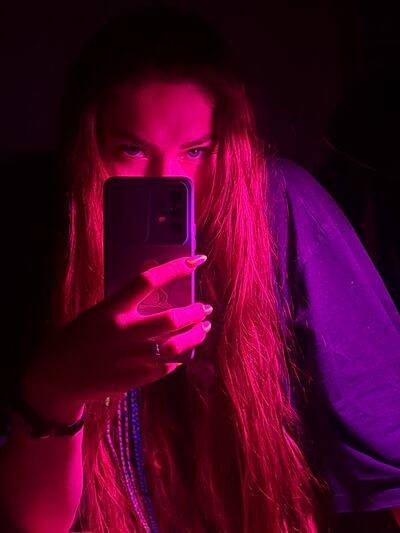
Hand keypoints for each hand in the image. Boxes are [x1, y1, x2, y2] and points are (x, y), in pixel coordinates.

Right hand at [21, 255, 212, 421]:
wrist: (57, 378)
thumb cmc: (76, 339)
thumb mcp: (97, 314)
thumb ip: (124, 307)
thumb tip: (158, 299)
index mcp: (111, 310)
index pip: (148, 281)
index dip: (176, 268)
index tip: (197, 261)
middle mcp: (122, 332)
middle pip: (170, 319)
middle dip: (195, 312)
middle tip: (206, 308)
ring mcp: (130, 358)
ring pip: (174, 347)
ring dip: (195, 336)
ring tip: (203, 329)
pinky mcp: (134, 379)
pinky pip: (166, 368)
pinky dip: (178, 360)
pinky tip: (182, 355)